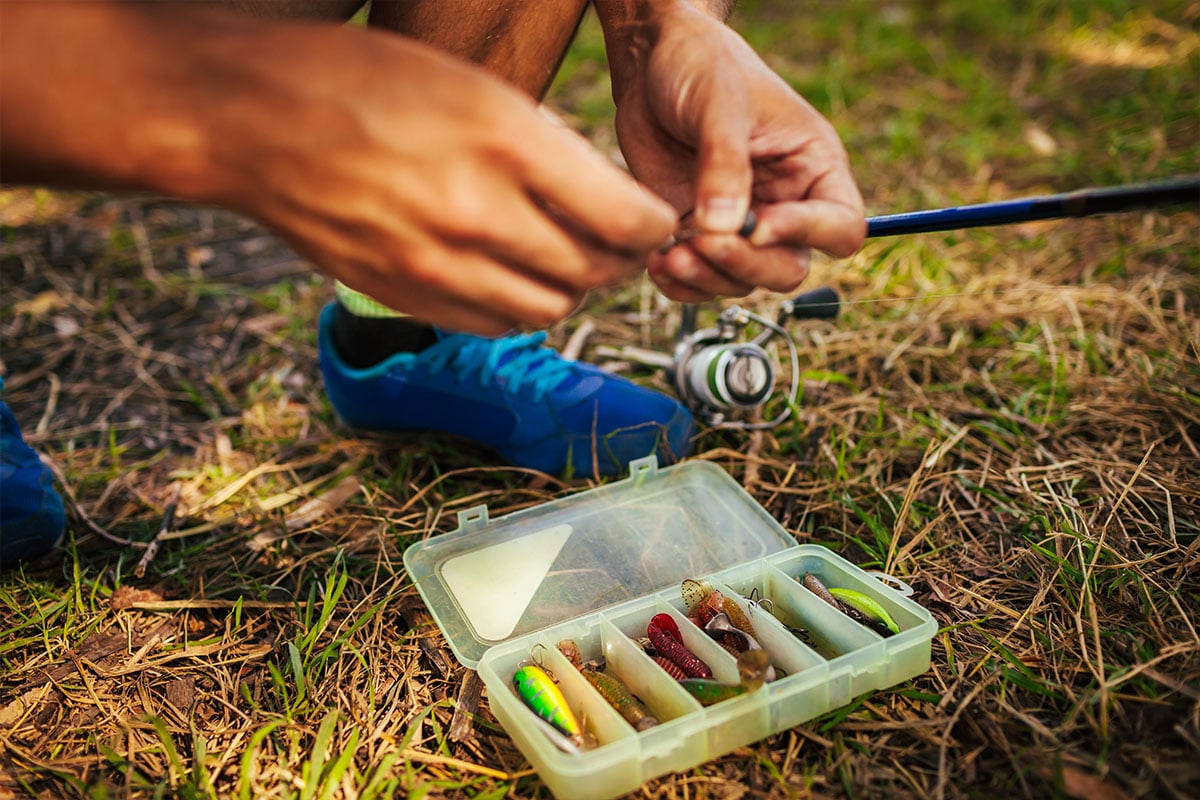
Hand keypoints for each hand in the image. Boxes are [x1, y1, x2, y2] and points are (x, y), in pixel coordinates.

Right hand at [210, 24, 679, 333]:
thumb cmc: (358, 81)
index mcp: (505, 140)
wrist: (247, 119)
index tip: (652, 218)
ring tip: (566, 260)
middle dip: (622, 261)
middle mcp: (476, 211)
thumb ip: (545, 147)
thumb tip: (603, 196)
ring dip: (571, 290)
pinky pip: (491, 323)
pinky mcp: (403, 295)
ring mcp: (435, 264)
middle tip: (619, 242)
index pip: (626, 219)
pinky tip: (512, 275)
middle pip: (593, 272)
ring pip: (548, 309)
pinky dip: (517, 307)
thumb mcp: (472, 85)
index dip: (653, 226)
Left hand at [600, 2, 865, 301]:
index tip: (759, 224)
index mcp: (814, 169)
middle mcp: (783, 204)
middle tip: (705, 242)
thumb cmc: (704, 66)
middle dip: (748, 265)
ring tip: (672, 256)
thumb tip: (723, 228)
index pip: (840, 226)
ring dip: (708, 278)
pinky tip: (657, 264)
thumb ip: (725, 164)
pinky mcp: (698, 233)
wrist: (652, 63)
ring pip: (742, 280)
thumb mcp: (720, 105)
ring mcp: (740, 224)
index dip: (807, 235)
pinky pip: (700, 278)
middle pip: (788, 267)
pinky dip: (681, 283)